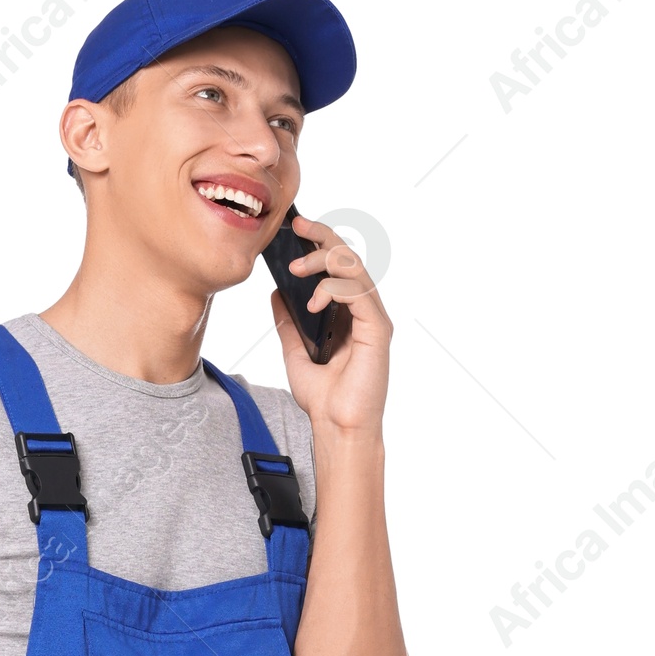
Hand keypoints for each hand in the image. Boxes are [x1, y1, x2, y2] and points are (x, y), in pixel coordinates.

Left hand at [268, 211, 391, 438]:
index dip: (320, 241)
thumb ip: (288, 323)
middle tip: (296, 231)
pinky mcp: (378, 329)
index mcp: (348, 312)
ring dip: (323, 261)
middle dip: (322, 238)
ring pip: (355, 268)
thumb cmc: (324, 398)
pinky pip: (358, 293)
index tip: (295, 228)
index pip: (338, 265)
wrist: (336, 427)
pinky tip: (313, 300)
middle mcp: (364, 310)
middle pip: (349, 257)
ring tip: (296, 269)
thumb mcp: (295, 352)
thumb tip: (276, 293)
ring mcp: (373, 318)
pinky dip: (333, 289)